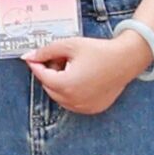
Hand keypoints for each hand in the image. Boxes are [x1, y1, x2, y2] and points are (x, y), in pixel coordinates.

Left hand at [29, 32, 150, 118]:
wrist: (126, 60)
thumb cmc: (98, 51)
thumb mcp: (68, 45)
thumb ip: (45, 51)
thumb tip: (28, 56)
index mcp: (66, 84)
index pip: (41, 76)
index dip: (36, 64)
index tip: (34, 57)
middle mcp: (74, 100)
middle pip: (49, 87)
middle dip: (49, 73)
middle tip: (59, 59)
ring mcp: (84, 107)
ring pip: (59, 97)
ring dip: (59, 83)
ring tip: (72, 68)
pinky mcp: (93, 109)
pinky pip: (73, 103)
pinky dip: (71, 92)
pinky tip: (81, 78)